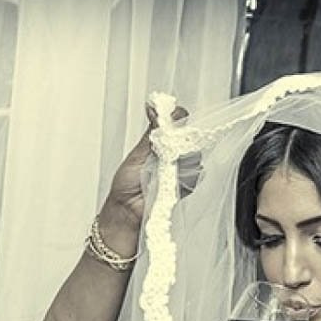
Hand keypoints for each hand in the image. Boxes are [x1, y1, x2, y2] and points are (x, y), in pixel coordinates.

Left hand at [97, 103, 189, 239]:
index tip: (173, 118)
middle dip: (181, 140)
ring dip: (181, 161)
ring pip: (194, 156)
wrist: (127, 211)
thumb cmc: (126, 185)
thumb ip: (151, 134)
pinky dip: (185, 179)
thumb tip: (154, 109)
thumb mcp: (137, 154)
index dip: (178, 117)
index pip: (177, 121)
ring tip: (165, 170)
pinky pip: (194, 177)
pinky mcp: (185, 185)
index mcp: (159, 141)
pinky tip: (171, 183)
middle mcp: (172, 153)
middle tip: (167, 148)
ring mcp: (180, 169)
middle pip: (190, 137)